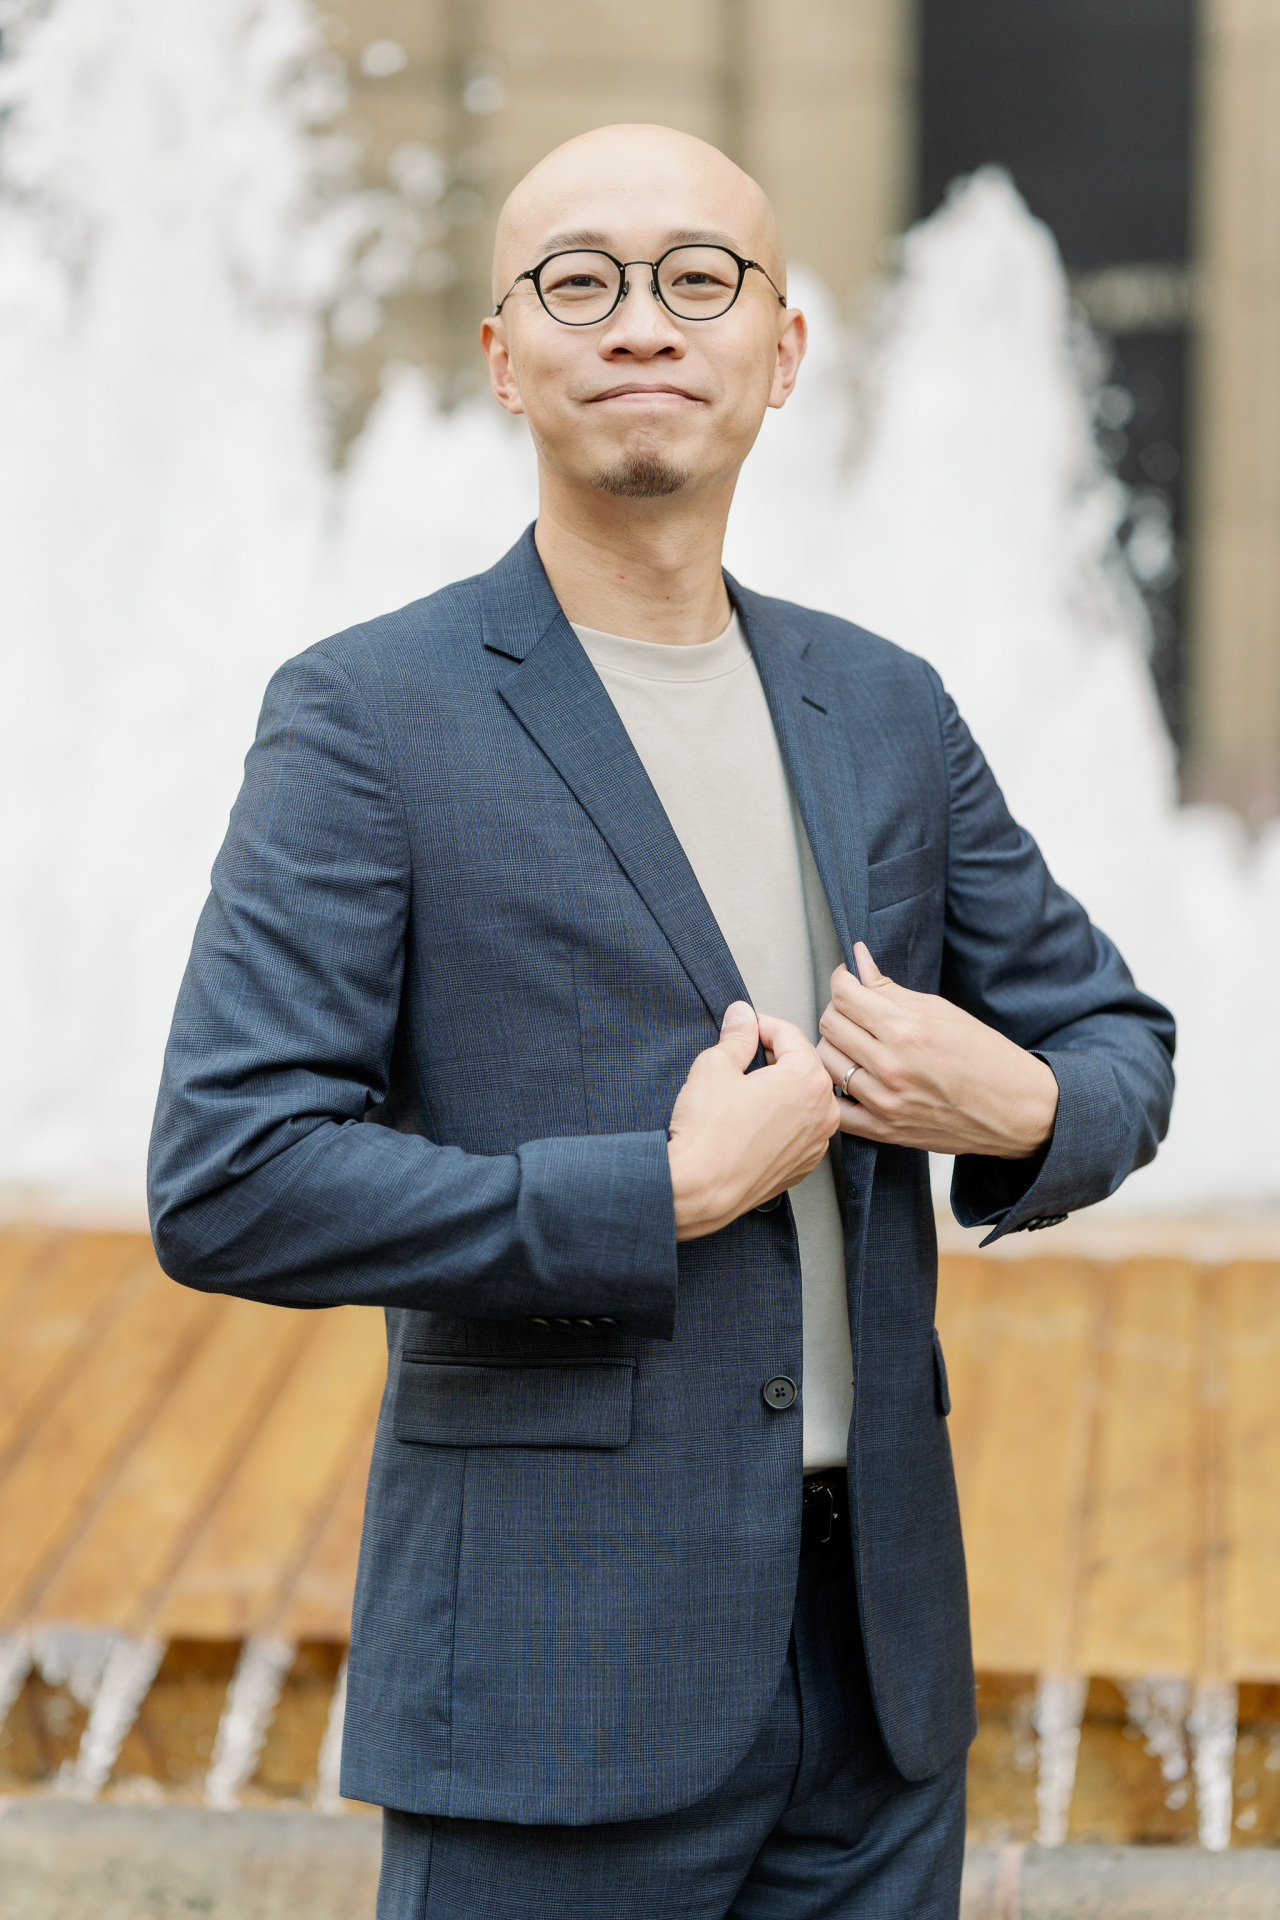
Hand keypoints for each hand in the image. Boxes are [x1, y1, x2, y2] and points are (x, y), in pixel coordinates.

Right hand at [667, 1002, 839, 1240]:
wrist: (700, 1189)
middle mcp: (823, 1112)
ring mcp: (816, 1142)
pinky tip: (749, 1121)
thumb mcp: (715, 1066)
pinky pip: (797, 1129)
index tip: (742, 1026)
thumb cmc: (708, 1134)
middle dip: (771, 1056)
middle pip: (800, 1065)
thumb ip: (736, 1036)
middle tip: (738, 1058)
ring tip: (742, 1092)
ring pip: (801, 1099)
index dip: (759, 1024)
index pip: (788, 1033)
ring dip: (778, 1088)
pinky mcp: (803, 1165)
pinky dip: (780, 1119)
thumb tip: (742, 1017)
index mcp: (808, 1079)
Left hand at [817, 943, 1058, 1158]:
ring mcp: (884, 1101)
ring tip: (857, 1043)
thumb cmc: (986, 1056)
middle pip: (829, 1025)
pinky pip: (836, 1108)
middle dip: (839, 1009)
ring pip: (826, 1062)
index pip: (844, 996)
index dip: (842, 980)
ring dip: (836, 1046)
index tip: (848, 980)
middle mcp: (890, 1066)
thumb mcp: (942, 1011)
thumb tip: (858, 960)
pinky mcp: (883, 1130)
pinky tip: (854, 1078)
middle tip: (856, 1010)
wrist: (1015, 1109)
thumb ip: (891, 988)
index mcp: (906, 1030)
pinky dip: (836, 1090)